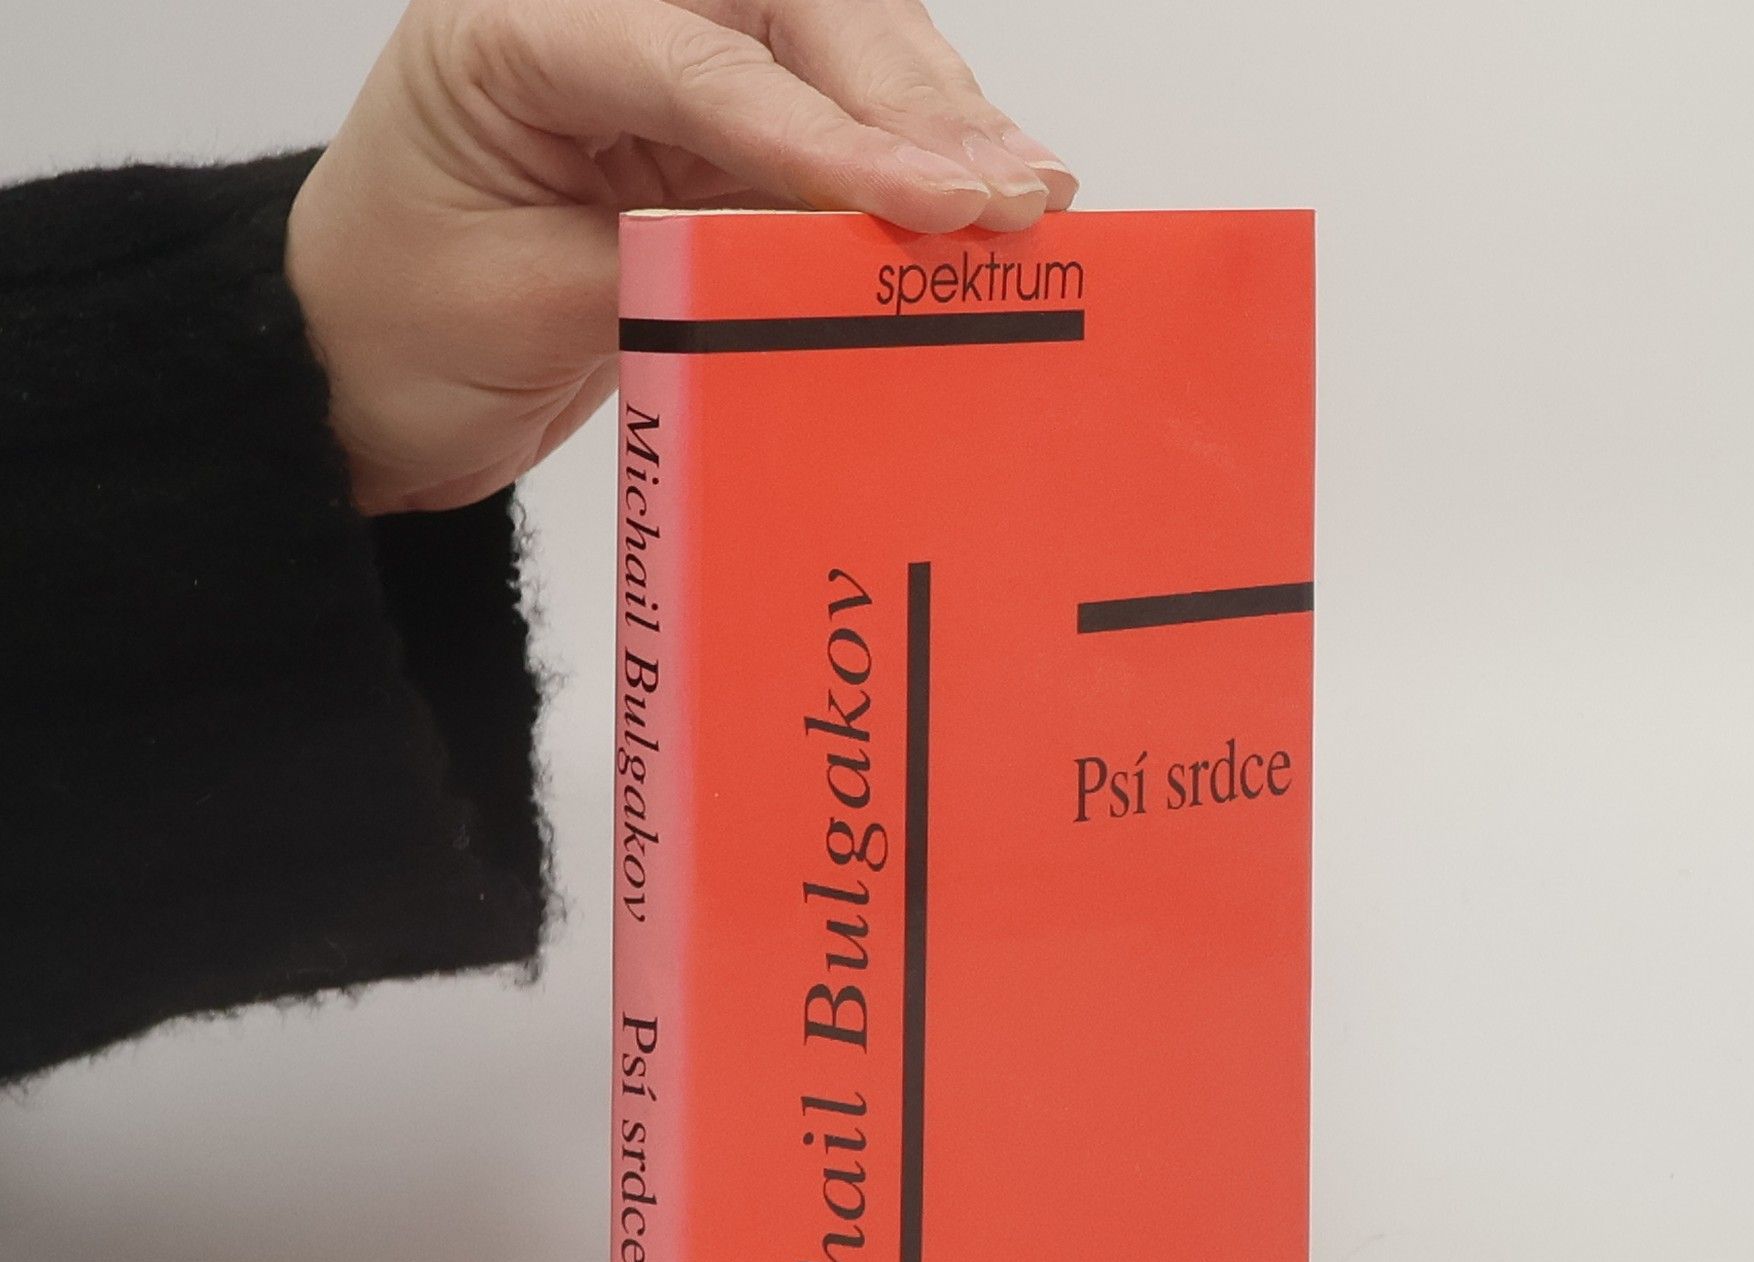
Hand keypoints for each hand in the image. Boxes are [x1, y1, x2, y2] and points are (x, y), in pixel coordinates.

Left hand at [285, 0, 1076, 515]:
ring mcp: (663, 65)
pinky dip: (909, 169)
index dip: (829, 136)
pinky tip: (984, 200)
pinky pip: (829, 132)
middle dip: (914, 105)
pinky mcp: (709, 136)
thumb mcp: (530, 308)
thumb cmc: (399, 330)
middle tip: (1016, 192)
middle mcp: (599, 14)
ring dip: (938, 123)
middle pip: (793, 15)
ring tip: (1033, 194)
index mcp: (515, 24)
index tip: (936, 202)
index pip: (699, 60)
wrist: (362, 375)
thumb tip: (838, 266)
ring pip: (834, 53)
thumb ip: (678, 274)